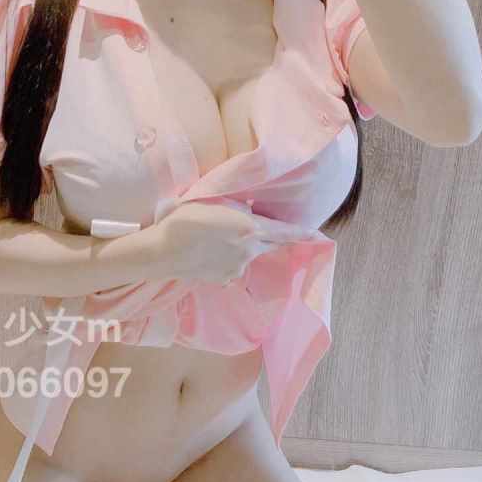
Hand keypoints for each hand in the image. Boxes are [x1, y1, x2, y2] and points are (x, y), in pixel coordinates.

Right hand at [150, 201, 314, 284]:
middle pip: (270, 244)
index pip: (285, 232)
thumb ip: (239, 207)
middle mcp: (249, 251)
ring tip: (217, 239)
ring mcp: (238, 269)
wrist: (162, 250)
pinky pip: (233, 266)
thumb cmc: (185, 218)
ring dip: (243, 247)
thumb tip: (251, 211)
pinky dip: (228, 259)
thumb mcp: (215, 201)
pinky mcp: (224, 280)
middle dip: (273, 238)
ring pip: (249, 255)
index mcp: (250, 229)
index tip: (319, 235)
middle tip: (265, 229)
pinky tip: (209, 253)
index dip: (304, 233)